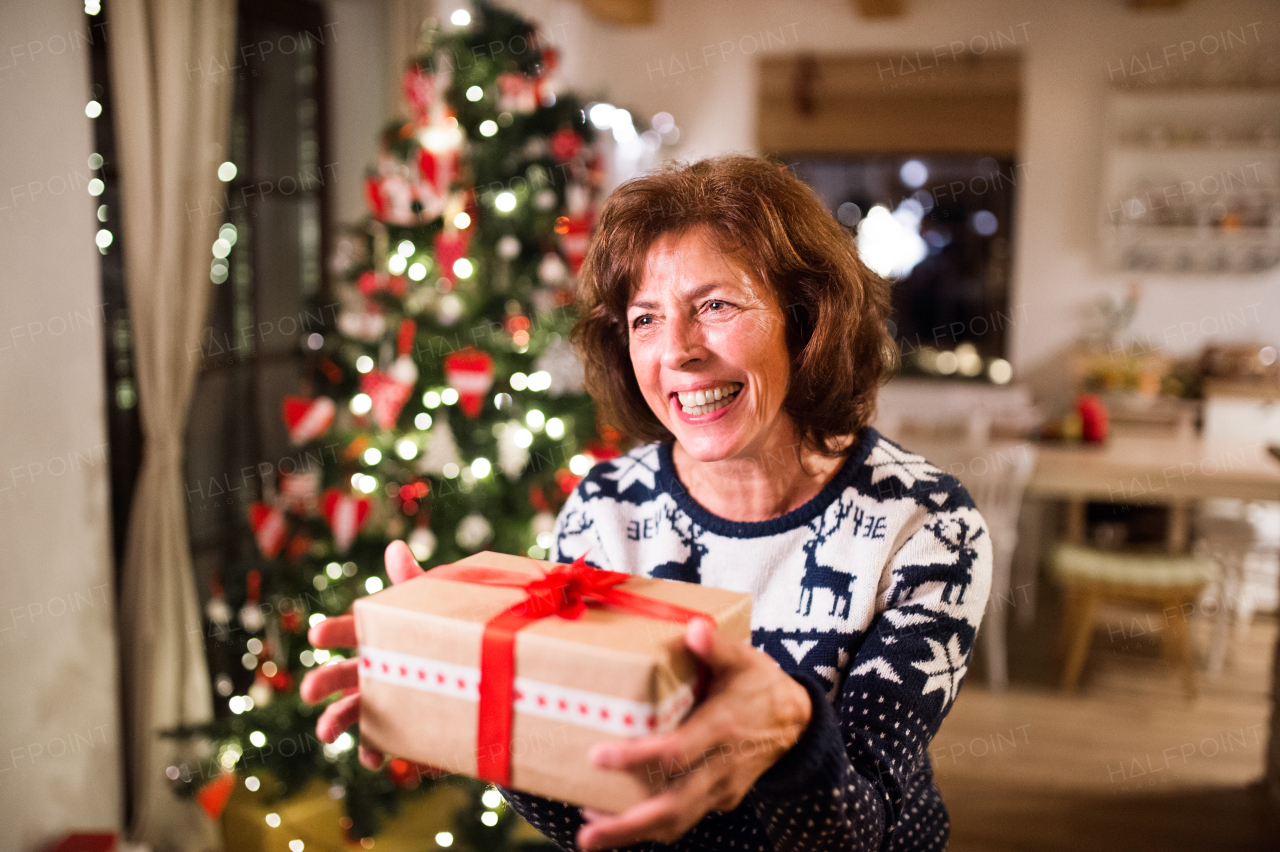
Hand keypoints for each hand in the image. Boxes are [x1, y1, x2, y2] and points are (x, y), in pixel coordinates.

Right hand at [299, 540, 423, 769]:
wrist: (478, 672)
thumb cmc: (445, 631)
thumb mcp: (432, 606)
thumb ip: (412, 581)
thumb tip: (395, 547)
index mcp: (379, 636)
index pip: (351, 630)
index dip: (334, 632)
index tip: (317, 635)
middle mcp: (374, 669)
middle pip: (342, 675)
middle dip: (324, 681)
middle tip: (310, 690)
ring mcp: (384, 700)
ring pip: (353, 712)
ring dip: (335, 721)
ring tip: (326, 732)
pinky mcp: (401, 727)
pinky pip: (383, 742)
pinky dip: (374, 751)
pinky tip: (375, 758)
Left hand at [576, 617, 812, 850]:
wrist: (796, 722)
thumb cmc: (760, 686)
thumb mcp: (743, 659)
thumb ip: (716, 646)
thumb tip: (694, 628)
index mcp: (721, 728)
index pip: (676, 753)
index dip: (636, 759)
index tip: (597, 757)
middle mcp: (720, 766)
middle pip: (673, 807)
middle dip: (628, 826)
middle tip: (586, 836)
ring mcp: (720, 788)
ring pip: (677, 822)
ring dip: (633, 834)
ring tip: (591, 835)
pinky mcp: (720, 799)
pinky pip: (684, 818)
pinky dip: (651, 825)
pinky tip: (618, 817)